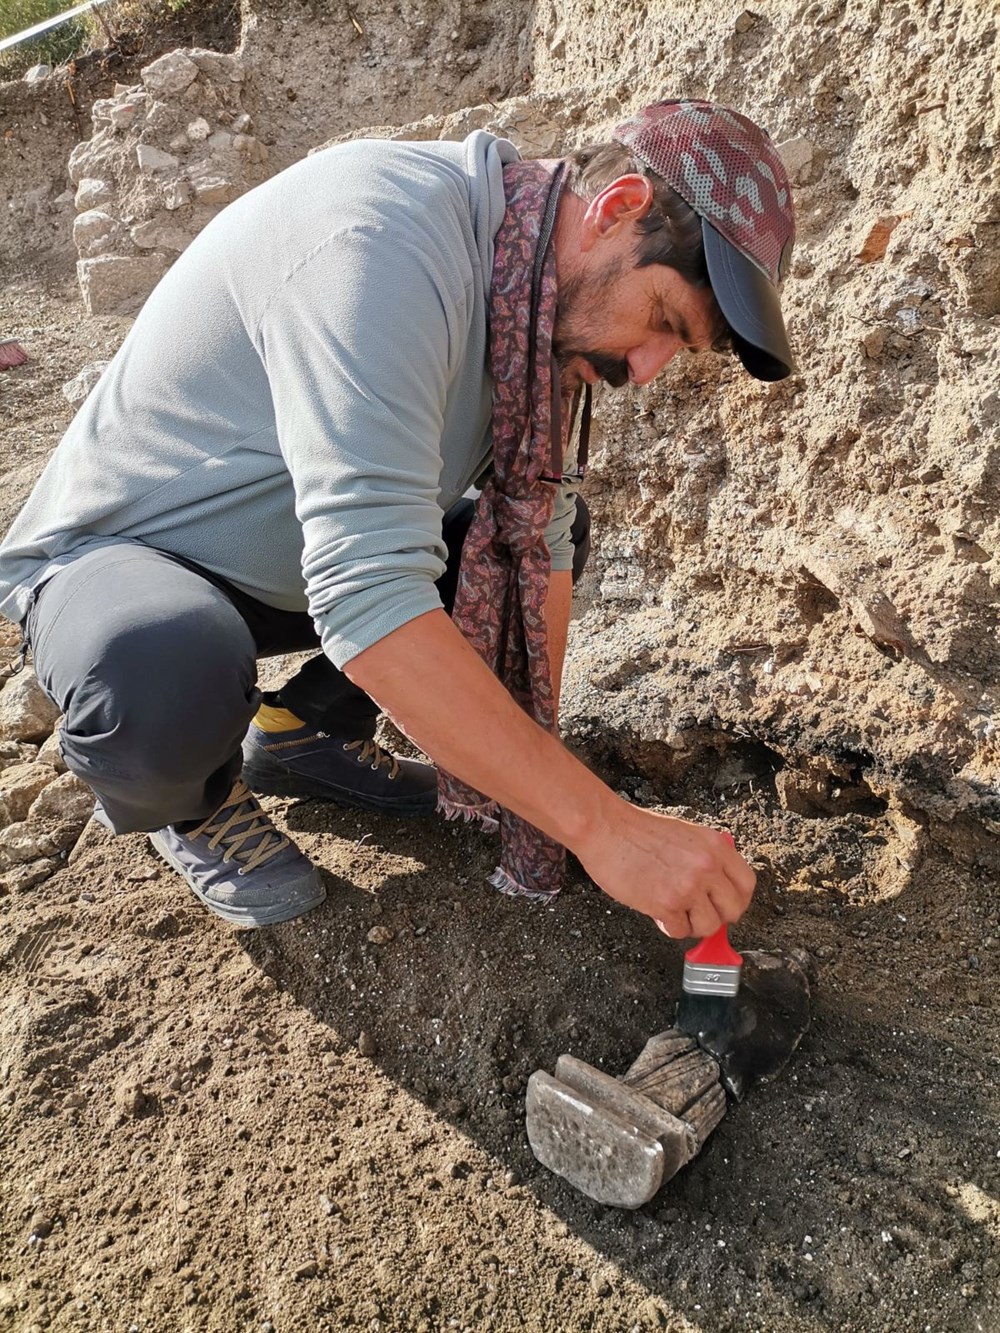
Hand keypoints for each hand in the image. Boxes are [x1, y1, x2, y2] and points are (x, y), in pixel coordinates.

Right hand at [572, 797, 754, 936]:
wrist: (605, 828)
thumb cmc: (637, 830)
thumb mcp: (686, 833)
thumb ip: (706, 857)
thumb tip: (716, 887)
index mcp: (715, 846)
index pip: (746, 884)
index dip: (737, 900)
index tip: (725, 905)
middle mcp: (707, 867)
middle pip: (733, 910)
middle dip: (717, 917)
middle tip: (699, 913)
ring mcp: (688, 887)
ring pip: (709, 926)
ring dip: (692, 925)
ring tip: (675, 912)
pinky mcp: (666, 904)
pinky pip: (680, 931)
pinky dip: (669, 926)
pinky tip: (657, 911)